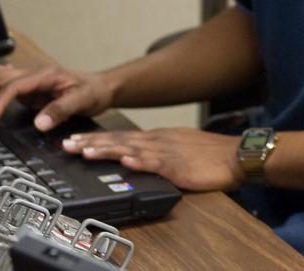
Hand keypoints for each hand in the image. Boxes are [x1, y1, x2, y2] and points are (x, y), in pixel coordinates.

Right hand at [0, 63, 114, 130]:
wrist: (103, 87)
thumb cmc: (94, 91)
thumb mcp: (84, 100)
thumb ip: (62, 109)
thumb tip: (39, 123)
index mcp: (45, 75)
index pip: (12, 86)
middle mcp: (33, 75)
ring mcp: (30, 82)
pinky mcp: (29, 91)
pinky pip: (2, 89)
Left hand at [62, 127, 242, 191]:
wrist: (236, 154)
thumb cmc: (210, 155)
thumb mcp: (179, 148)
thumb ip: (157, 153)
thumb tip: (135, 158)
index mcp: (157, 138)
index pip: (121, 136)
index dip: (96, 138)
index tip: (75, 140)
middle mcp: (158, 141)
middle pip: (119, 140)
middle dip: (92, 142)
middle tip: (67, 143)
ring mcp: (168, 152)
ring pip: (132, 150)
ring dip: (107, 150)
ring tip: (85, 151)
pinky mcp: (179, 166)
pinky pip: (157, 163)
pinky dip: (140, 161)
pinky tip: (127, 161)